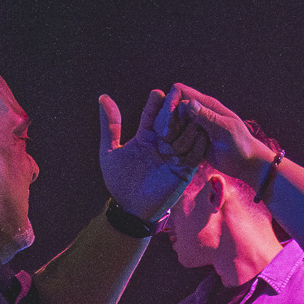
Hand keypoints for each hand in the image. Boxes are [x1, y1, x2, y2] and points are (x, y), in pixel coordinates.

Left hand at [97, 87, 205, 221]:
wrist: (132, 210)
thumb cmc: (119, 182)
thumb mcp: (110, 152)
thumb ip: (110, 125)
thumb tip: (103, 97)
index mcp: (146, 136)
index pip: (153, 114)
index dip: (156, 103)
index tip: (157, 93)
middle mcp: (162, 143)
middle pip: (172, 120)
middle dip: (174, 109)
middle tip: (177, 98)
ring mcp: (175, 155)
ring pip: (187, 133)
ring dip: (189, 123)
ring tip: (191, 112)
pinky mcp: (185, 169)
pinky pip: (196, 153)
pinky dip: (199, 142)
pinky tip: (201, 132)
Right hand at [165, 85, 278, 187]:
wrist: (247, 163)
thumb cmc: (240, 145)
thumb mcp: (225, 130)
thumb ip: (207, 117)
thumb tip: (188, 103)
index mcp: (207, 104)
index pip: (179, 91)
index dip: (171, 103)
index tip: (170, 123)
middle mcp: (199, 112)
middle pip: (172, 107)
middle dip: (168, 122)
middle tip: (171, 139)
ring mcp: (195, 126)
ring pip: (172, 123)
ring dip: (171, 135)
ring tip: (178, 148)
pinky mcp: (193, 139)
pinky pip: (177, 138)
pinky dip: (175, 144)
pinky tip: (180, 154)